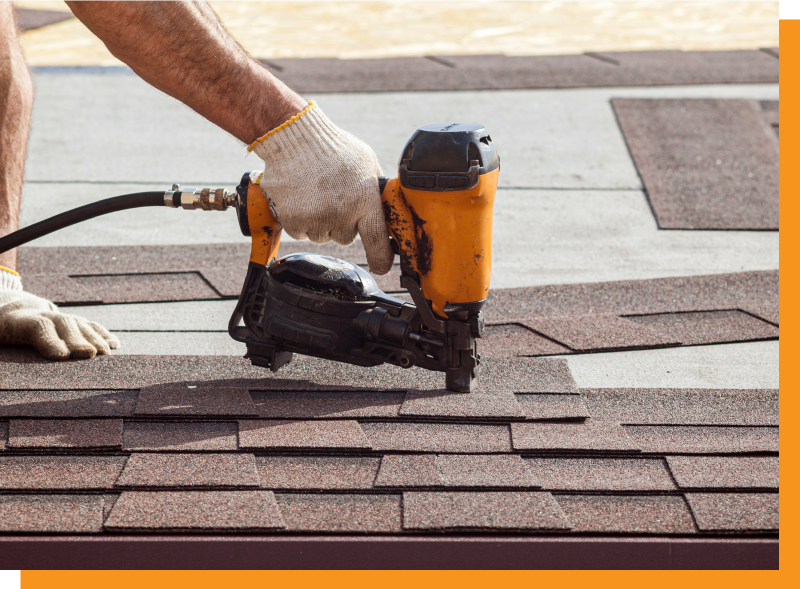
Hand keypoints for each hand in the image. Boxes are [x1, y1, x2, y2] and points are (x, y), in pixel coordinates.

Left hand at [0, 268, 119, 359]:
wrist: (4, 306)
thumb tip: (0, 380)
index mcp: (14, 321)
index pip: (35, 326)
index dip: (48, 340)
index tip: (61, 357)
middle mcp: (40, 314)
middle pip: (62, 322)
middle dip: (77, 338)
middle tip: (90, 355)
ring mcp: (57, 315)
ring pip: (79, 322)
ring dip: (95, 338)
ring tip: (106, 354)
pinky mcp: (69, 320)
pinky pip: (89, 324)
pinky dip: (102, 334)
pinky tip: (115, 345)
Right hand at [250, 102, 393, 274]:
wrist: (294, 136)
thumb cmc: (332, 146)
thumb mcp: (366, 162)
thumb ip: (376, 188)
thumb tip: (386, 206)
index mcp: (365, 200)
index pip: (377, 240)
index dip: (381, 258)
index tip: (382, 266)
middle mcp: (341, 214)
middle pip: (345, 237)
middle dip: (341, 222)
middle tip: (333, 197)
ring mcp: (316, 219)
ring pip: (321, 235)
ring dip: (319, 221)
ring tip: (315, 193)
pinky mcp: (293, 220)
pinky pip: (300, 232)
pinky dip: (299, 219)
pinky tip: (300, 197)